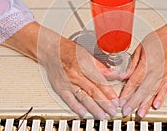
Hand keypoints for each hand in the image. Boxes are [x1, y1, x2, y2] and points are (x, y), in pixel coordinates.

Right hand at [3, 22, 118, 119]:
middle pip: (93, 91)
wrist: (51, 50)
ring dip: (93, 108)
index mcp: (85, 65)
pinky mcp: (60, 88)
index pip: (100, 82)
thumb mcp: (88, 55)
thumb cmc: (70, 51)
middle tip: (112, 111)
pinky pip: (69, 99)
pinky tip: (83, 113)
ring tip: (101, 115)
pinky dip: (76, 107)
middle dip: (104, 103)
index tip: (116, 100)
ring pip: (83, 97)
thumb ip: (101, 67)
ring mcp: (68, 82)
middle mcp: (76, 75)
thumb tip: (115, 75)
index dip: (109, 92)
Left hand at [119, 2, 166, 117]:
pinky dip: (161, 98)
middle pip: (144, 89)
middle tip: (126, 111)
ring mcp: (165, 75)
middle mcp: (157, 70)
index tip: (121, 100)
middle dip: (134, 102)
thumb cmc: (157, 41)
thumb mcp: (139, 48)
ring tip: (139, 113)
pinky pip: (165, 90)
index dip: (128, 92)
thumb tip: (124, 75)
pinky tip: (156, 105)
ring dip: (146, 104)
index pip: (135, 80)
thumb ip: (132, 64)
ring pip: (154, 92)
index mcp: (148, 62)